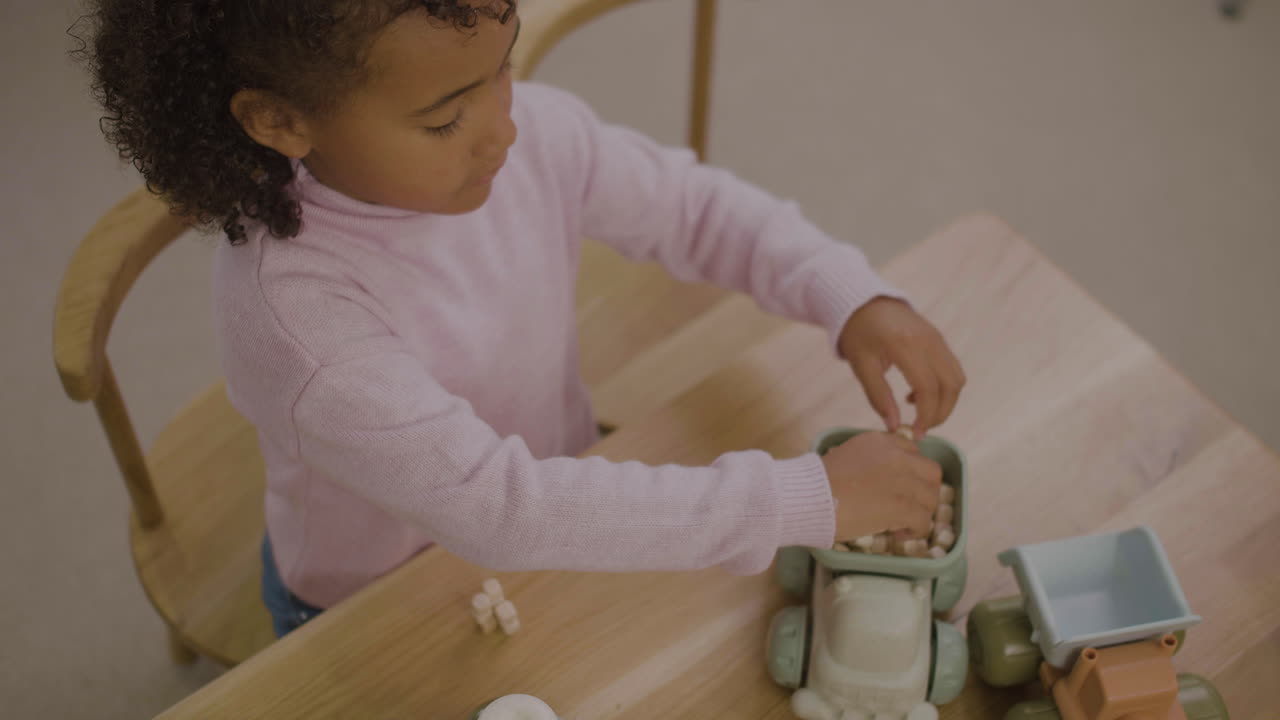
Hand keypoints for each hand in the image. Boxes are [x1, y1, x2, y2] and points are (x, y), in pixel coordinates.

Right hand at [822, 431, 940, 539]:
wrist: (810, 497)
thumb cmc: (817, 482)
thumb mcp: (844, 456)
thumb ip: (866, 460)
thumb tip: (875, 478)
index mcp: (880, 442)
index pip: (912, 451)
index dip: (911, 471)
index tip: (901, 485)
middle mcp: (897, 456)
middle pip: (931, 472)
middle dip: (925, 490)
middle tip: (910, 505)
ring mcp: (903, 480)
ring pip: (931, 498)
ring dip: (920, 512)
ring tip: (902, 524)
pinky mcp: (904, 506)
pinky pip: (924, 520)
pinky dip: (915, 531)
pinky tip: (898, 535)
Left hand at [838, 296, 965, 439]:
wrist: (864, 302)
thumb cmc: (858, 334)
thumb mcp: (861, 366)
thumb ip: (878, 397)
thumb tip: (894, 427)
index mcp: (905, 345)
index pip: (928, 388)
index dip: (926, 415)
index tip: (916, 433)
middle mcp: (928, 340)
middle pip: (950, 386)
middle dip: (940, 413)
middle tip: (921, 429)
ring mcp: (937, 338)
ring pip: (957, 378)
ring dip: (946, 402)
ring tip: (920, 412)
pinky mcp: (939, 338)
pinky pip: (952, 368)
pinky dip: (944, 387)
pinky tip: (918, 394)